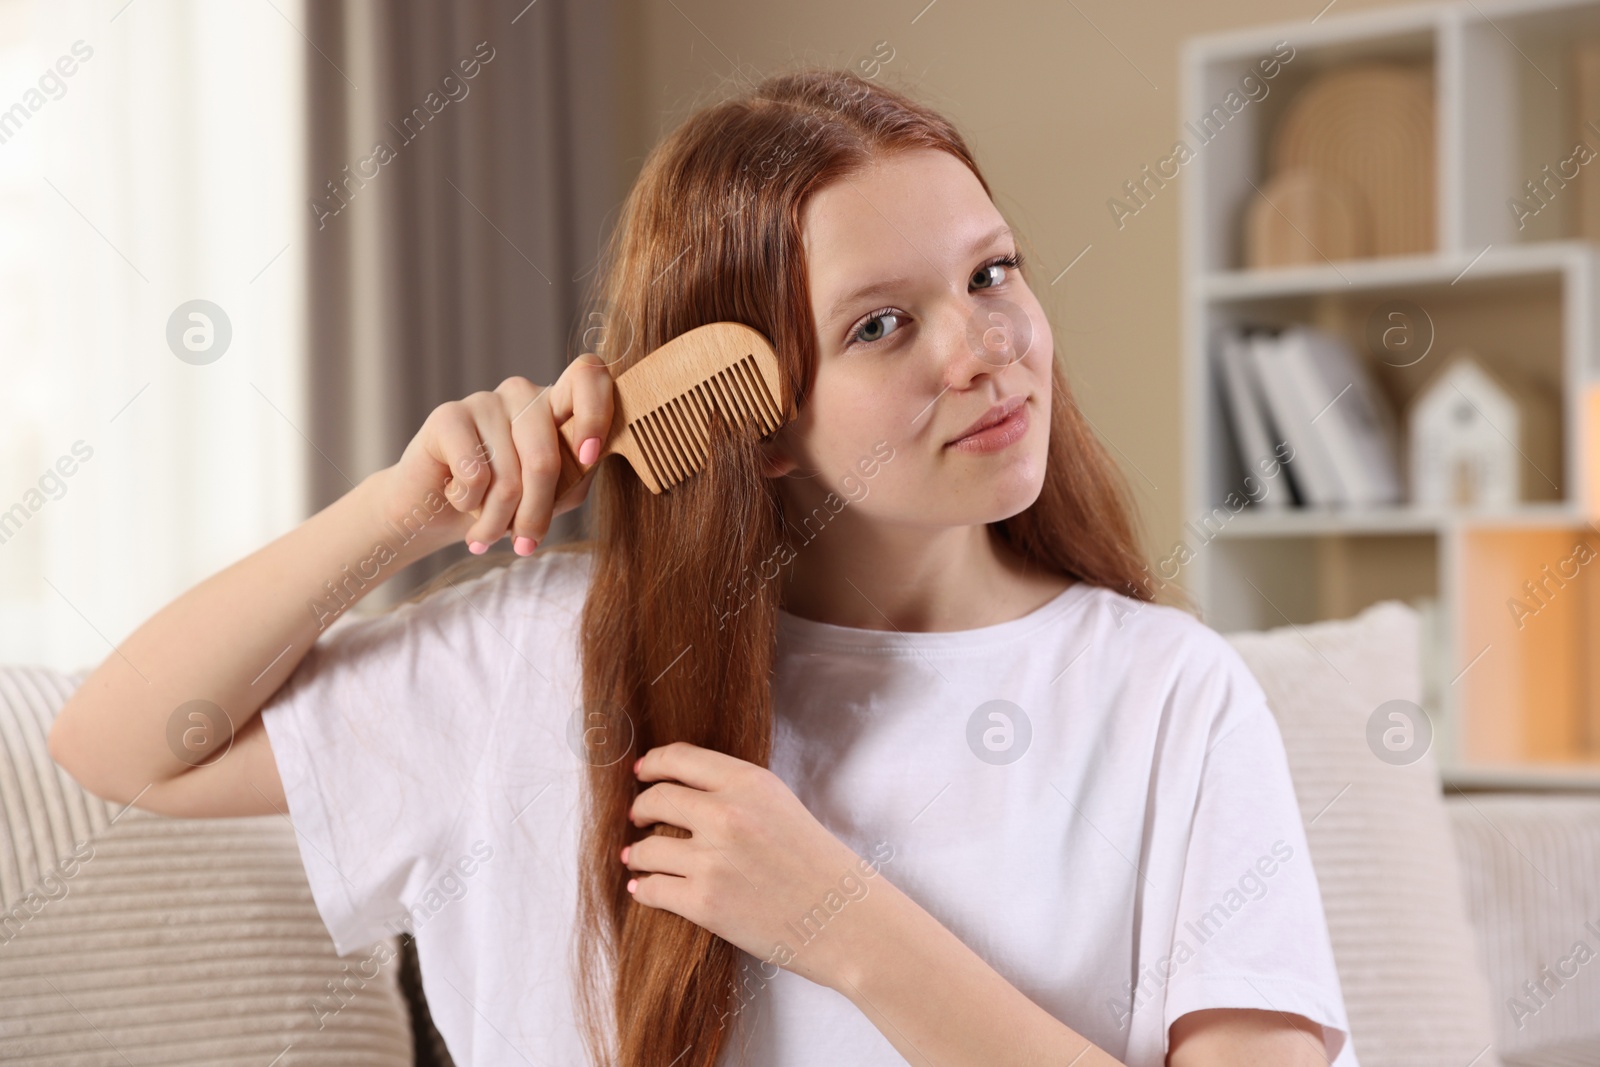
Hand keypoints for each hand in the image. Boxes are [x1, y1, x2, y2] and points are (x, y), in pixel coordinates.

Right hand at [371, 354, 614, 557]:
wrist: (435, 516)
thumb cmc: (504, 503)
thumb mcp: (557, 493)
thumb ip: (581, 470)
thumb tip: (591, 455)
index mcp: (557, 406)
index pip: (588, 376)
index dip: (595, 414)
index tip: (589, 456)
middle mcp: (523, 395)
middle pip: (546, 456)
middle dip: (535, 513)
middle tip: (524, 544)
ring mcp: (485, 400)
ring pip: (509, 475)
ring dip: (497, 519)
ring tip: (484, 529)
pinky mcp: (448, 415)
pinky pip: (474, 474)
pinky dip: (468, 502)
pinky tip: (457, 496)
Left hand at [624, 742, 894, 990]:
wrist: (846, 919)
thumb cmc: (818, 864)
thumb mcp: (780, 804)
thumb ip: (735, 791)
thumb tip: (679, 788)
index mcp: (749, 782)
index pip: (679, 758)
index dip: (652, 764)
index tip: (642, 773)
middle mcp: (726, 814)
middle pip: (655, 799)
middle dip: (640, 809)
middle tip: (637, 818)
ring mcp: (713, 860)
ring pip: (647, 848)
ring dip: (637, 854)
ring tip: (638, 859)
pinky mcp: (704, 903)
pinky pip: (652, 889)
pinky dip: (643, 890)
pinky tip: (644, 889)